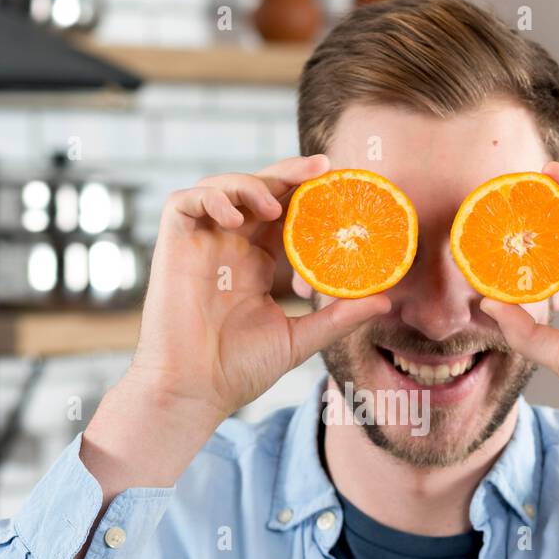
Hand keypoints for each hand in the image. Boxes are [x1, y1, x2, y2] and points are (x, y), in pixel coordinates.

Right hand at [128, 154, 389, 420]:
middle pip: (259, 190)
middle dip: (289, 173)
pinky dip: (212, 198)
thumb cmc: (237, 370)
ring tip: (275, 205)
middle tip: (323, 167)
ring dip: (251, 184)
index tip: (342, 185)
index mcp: (256, 263)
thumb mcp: (299, 338)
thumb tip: (385, 301)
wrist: (193, 391)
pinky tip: (235, 219)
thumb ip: (338, 317)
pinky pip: (186, 201)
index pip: (284, 213)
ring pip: (223, 187)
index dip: (308, 194)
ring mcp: (200, 243)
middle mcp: (229, 246)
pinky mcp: (172, 245)